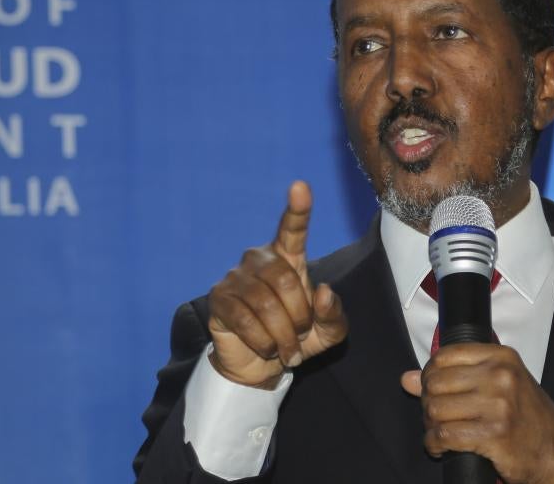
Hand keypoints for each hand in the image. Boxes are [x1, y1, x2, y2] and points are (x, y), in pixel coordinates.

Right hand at [208, 181, 347, 388]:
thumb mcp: (328, 332)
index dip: (298, 209)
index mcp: (288, 258)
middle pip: (285, 280)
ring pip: (265, 303)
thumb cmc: (298, 339)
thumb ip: (334, 314)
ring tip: (287, 350)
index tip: (300, 186)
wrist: (261, 366)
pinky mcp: (219, 300)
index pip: (292, 229)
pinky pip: (244, 319)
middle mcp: (259, 260)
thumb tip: (323, 291)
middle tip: (300, 337)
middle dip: (300, 316)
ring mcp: (236, 278)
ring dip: (282, 335)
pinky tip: (266, 348)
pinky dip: (262, 341)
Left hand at [401, 344, 553, 483]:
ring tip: (438, 432)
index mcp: (501, 357)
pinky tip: (440, 448)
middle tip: (435, 417)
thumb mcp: (499, 386)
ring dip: (430, 426)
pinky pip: (444, 436)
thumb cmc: (529, 418)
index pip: (444, 356)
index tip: (433, 389)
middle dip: (427, 403)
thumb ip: (454, 377)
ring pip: (436, 410)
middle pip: (435, 383)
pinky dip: (434, 444)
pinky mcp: (494, 435)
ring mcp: (498, 405)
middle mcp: (500, 376)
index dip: (430, 375)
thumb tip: (407, 378)